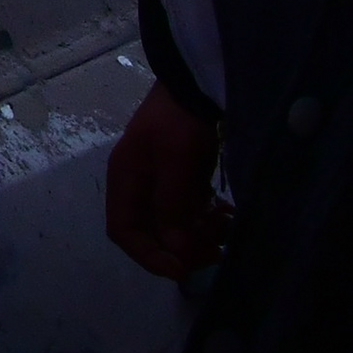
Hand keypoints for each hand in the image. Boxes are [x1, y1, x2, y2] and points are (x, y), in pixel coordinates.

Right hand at [103, 82, 231, 280]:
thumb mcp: (176, 164)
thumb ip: (173, 208)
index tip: (182, 270)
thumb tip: (177, 251)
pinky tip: (227, 214)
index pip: (124, 232)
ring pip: (174, 222)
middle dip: (182, 247)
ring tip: (227, 229)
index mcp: (125, 181)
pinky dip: (207, 217)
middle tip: (215, 253)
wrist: (196, 82)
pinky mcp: (182, 173)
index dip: (149, 256)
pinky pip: (190, 207)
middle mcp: (138, 184)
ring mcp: (160, 179)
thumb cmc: (181, 123)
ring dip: (199, 233)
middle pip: (152, 231)